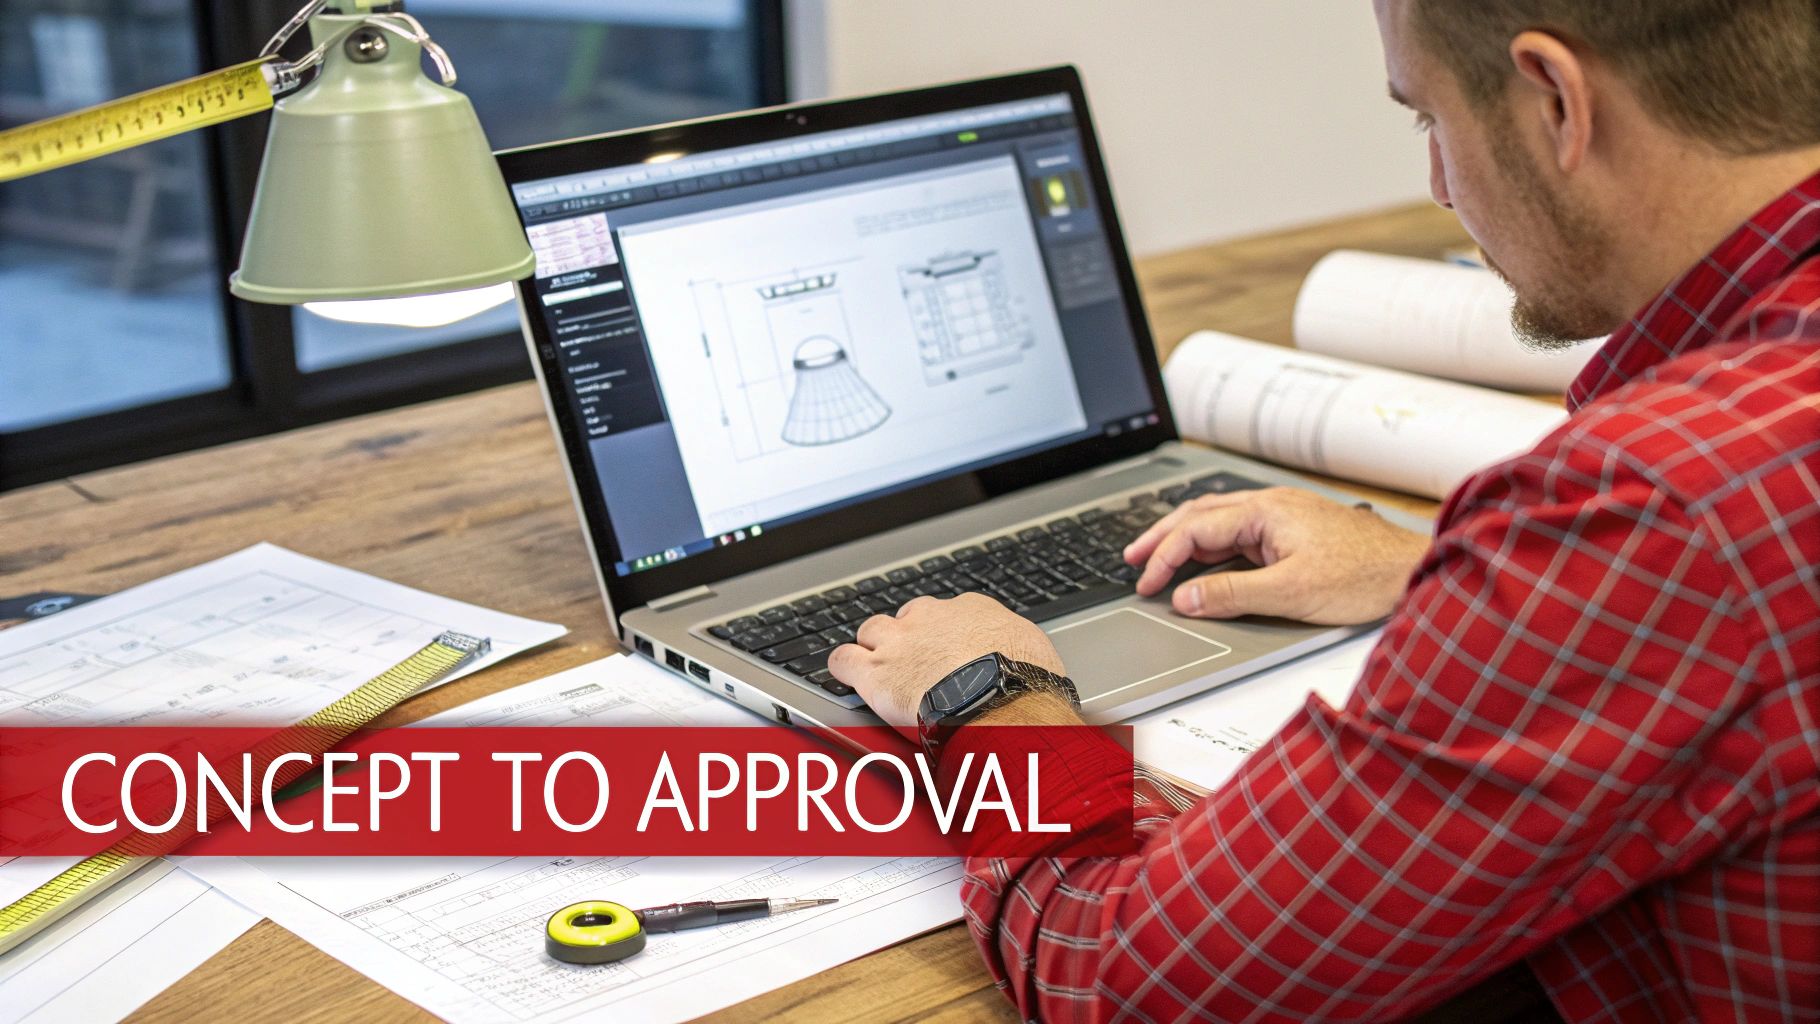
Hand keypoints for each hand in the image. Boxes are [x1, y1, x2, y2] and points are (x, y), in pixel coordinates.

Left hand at [828, 593, 1065, 734]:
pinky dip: (843, 666)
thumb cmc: (1025, 682)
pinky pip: (843, 659)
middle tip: (914, 660)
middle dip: (908, 635)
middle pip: (908, 617)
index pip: (950, 614)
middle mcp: (931, 617)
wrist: (1000, 700)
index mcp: (972, 610)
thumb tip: (1029, 660)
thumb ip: (1019, 649)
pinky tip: (846, 674)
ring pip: (871, 630)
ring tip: (876, 665)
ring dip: (873, 647)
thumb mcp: (1035, 653)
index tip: (949, 652)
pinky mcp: (875, 671)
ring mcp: (899, 641)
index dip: (945, 635)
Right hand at [1123, 487, 1429, 624]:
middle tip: (1132, 559)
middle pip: (1201, 514)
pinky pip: (1241, 533)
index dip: (1164, 557)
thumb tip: (1186, 598)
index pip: (1196, 529)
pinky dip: (1212, 546)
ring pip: (1220, 520)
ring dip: (1186, 538)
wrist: (1414, 572)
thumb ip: (1232, 594)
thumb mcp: (1291, 592)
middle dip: (1162, 537)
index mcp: (1266, 510)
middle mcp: (1272, 506)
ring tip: (1158, 557)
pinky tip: (1207, 561)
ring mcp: (1284, 517)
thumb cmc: (1365, 576)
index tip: (1147, 584)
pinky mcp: (1295, 532)